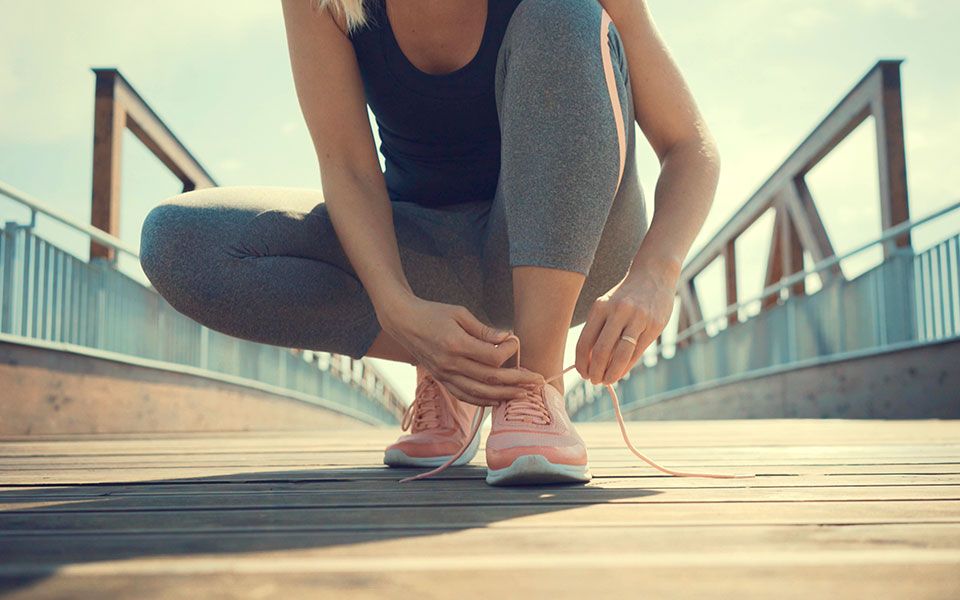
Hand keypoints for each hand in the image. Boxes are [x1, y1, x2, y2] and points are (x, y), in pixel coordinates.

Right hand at [379, 296, 544, 405]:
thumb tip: (507, 338)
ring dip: (505, 395)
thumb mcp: (459, 313)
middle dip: (517, 381)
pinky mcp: (441, 380)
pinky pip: (464, 396)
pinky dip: (483, 401)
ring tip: (524, 394)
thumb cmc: (433, 313)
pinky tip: (498, 400)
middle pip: (490, 379)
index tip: (515, 342)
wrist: (403, 322)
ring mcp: (444, 374)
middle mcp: (450, 363)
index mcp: (456, 344)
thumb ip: (483, 330)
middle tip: (537, 380)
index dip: (509, 353)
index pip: (491, 358)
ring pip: (479, 393)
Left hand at [575, 270, 676, 384]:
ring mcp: (638, 319)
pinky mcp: (654, 326)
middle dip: (595, 371)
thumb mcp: (607, 305)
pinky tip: (620, 372)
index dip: (581, 362)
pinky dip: (626, 367)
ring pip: (621, 355)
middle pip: (601, 351)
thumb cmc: (626, 295)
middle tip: (594, 381)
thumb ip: (598, 329)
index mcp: (601, 307)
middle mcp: (618, 312)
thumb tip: (588, 361)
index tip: (582, 373)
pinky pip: (637, 352)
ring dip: (611, 373)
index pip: (585, 342)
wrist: (654, 274)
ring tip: (606, 381)